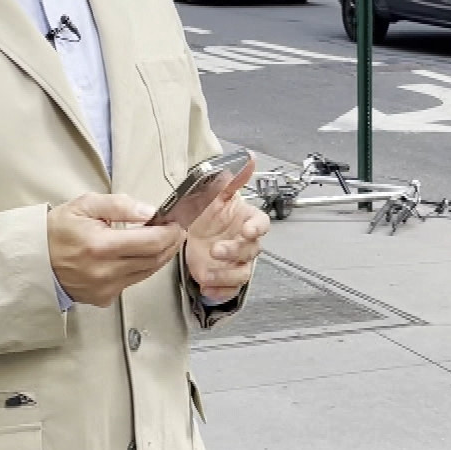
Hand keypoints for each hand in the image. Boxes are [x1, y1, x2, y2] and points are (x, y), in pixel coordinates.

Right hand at [47, 194, 185, 307]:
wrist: (34, 259)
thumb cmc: (57, 231)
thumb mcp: (85, 205)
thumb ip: (120, 205)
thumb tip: (150, 211)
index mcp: (101, 246)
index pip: (151, 242)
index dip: (170, 232)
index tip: (175, 223)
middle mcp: (105, 272)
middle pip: (155, 259)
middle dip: (170, 243)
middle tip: (175, 230)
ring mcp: (105, 288)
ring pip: (147, 272)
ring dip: (160, 256)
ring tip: (162, 240)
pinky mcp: (104, 298)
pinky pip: (133, 282)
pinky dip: (142, 268)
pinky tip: (140, 255)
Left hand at [185, 157, 268, 302]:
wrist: (189, 232)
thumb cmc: (207, 212)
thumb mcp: (215, 192)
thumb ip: (232, 177)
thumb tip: (248, 158)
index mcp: (245, 220)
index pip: (261, 224)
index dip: (256, 228)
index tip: (247, 230)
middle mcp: (243, 242)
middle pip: (251, 251)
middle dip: (234, 252)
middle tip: (216, 250)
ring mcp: (235, 262)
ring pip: (242, 273)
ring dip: (226, 275)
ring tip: (207, 274)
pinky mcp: (224, 278)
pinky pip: (229, 290)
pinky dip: (220, 291)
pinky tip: (207, 287)